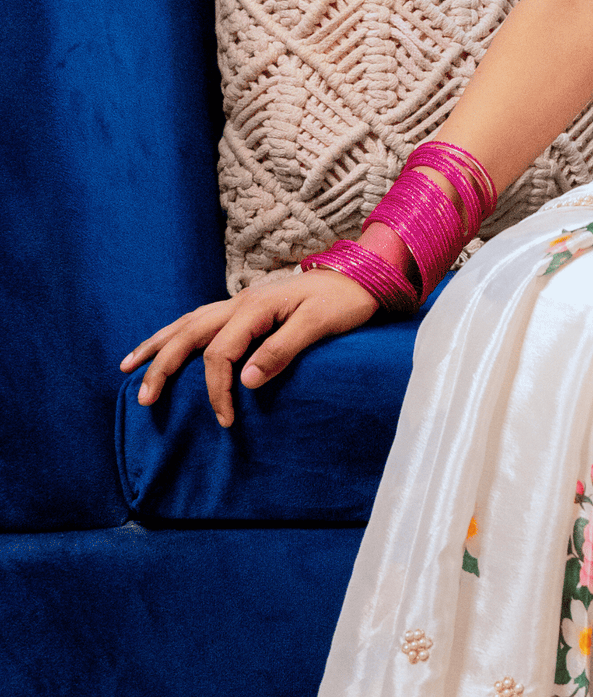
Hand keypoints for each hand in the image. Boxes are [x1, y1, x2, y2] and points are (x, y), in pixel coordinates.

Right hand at [121, 266, 379, 428]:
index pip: (220, 354)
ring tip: (128, 366)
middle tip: (143, 399)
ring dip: (156, 345)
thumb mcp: (318, 325)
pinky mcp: (244, 307)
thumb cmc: (343, 302)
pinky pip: (199, 319)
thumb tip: (245, 381)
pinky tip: (165, 344)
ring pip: (186, 323)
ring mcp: (239, 302)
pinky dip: (176, 333)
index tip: (226, 420)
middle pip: (187, 335)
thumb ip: (282, 350)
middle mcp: (239, 302)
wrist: (361, 276)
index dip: (217, 389)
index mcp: (255, 308)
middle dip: (161, 367)